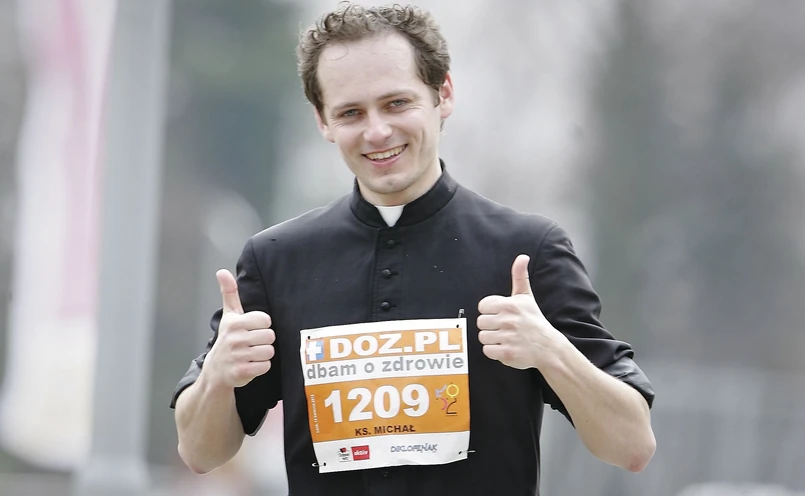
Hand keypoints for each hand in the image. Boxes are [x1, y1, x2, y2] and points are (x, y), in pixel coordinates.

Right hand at [202, 269, 274, 387]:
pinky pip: (266, 366)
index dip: (262, 326)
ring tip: (251, 354)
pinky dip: (261, 367)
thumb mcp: (229, 315)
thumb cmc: (227, 339)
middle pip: (270, 336)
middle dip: (264, 341)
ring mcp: (238, 356)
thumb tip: (222, 271)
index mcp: (235, 323)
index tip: (251, 330)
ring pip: (269, 351)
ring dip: (263, 354)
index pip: (266, 320)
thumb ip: (229, 293)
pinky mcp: (242, 372)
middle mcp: (235, 339)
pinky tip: (251, 364)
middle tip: (252, 344)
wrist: (216, 370)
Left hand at [477, 254, 565, 369]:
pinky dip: (495, 352)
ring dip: (492, 339)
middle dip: (490, 326)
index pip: (483, 306)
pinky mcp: (507, 353)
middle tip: (504, 328)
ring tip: (505, 338)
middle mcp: (508, 320)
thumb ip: (520, 276)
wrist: (549, 347)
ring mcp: (507, 338)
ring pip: (483, 337)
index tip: (500, 315)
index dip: (490, 311)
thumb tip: (522, 257)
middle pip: (481, 322)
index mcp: (510, 305)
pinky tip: (506, 347)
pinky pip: (487, 351)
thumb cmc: (535, 321)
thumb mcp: (527, 297)